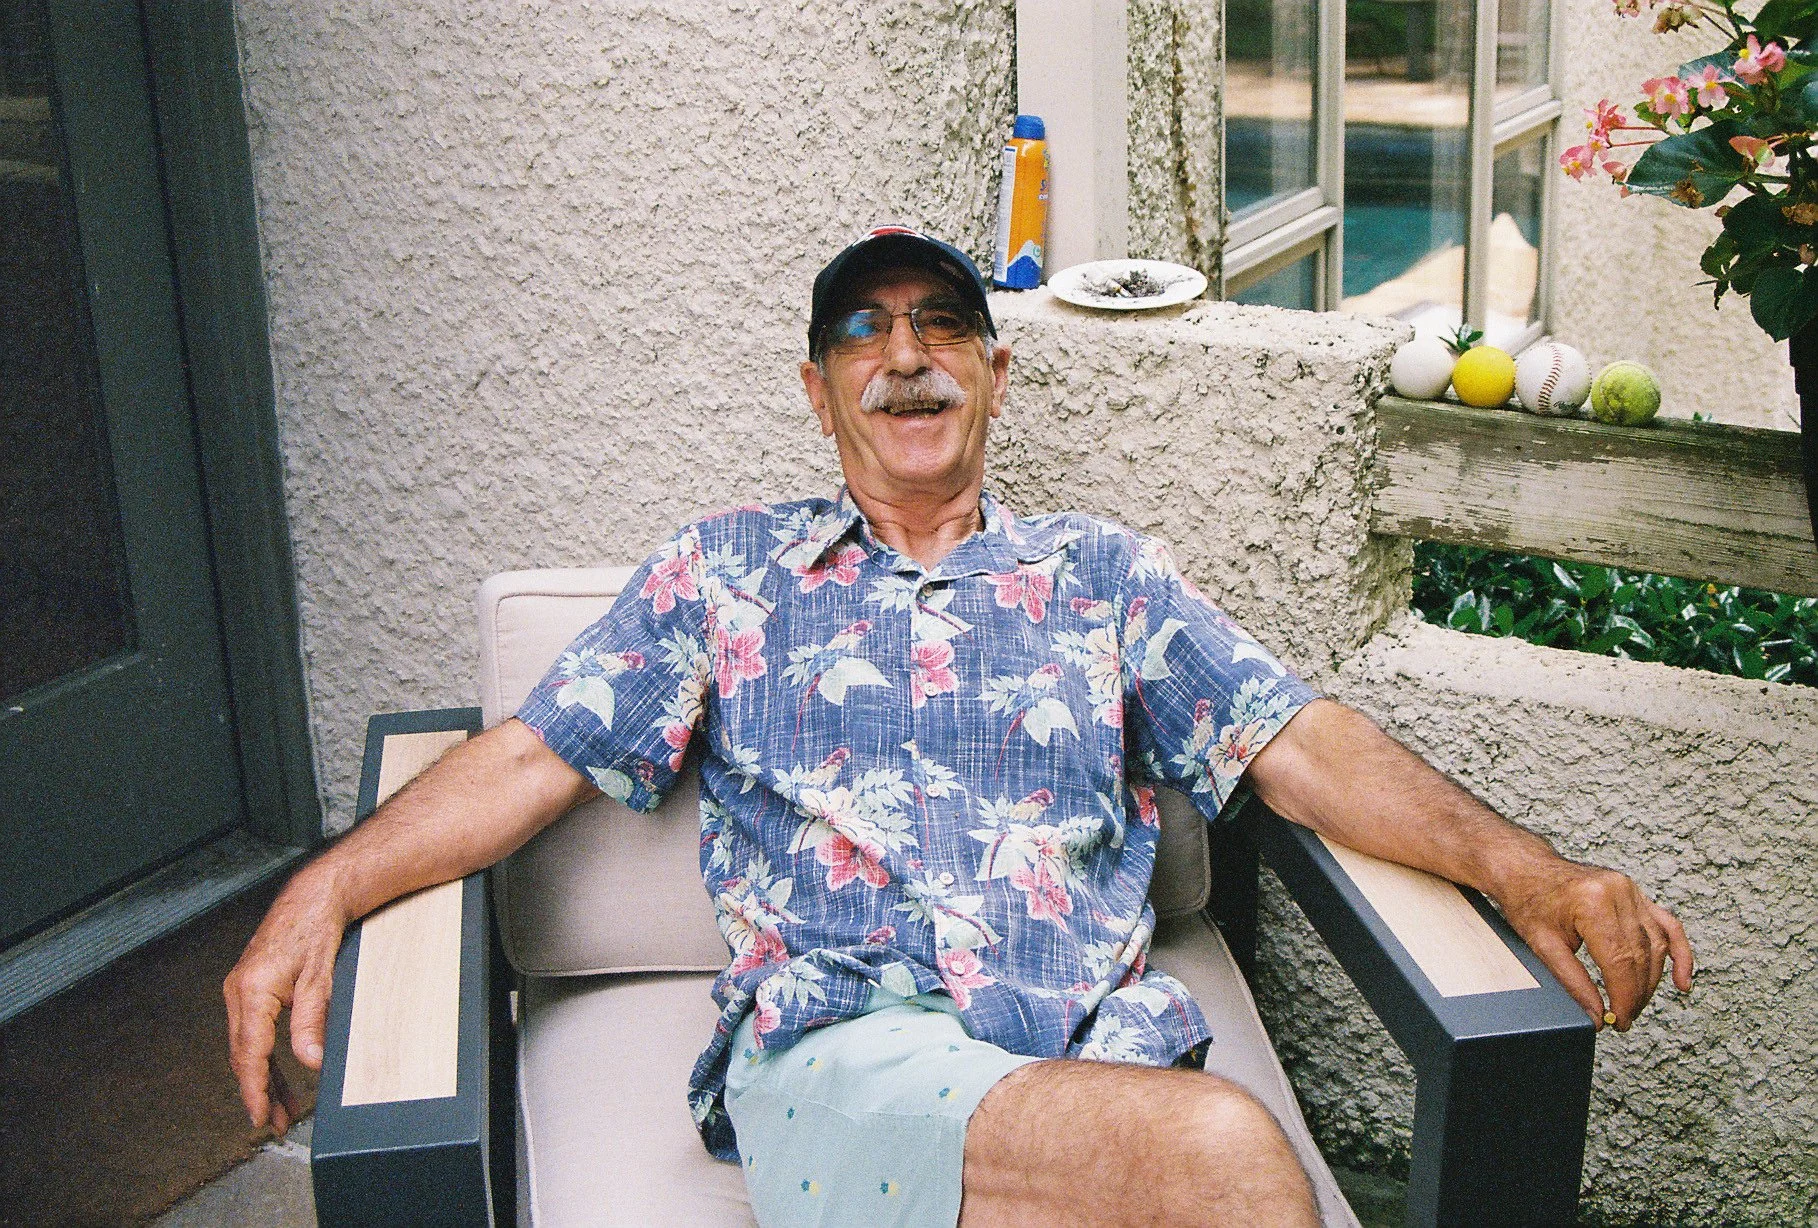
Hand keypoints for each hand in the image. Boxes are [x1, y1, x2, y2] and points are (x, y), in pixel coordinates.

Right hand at [223, 868, 347, 1132]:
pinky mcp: (251, 988)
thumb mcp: (321, 977)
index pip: (250, 1052)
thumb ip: (313, 1020)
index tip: (260, 1116)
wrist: (315, 895)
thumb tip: (312, 1060)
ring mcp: (241, 989)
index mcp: (252, 990)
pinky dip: (265, 1055)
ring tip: (282, 1109)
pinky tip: (279, 1075)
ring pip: (248, 1045)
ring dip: (264, 1077)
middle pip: (244, 1054)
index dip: (255, 1089)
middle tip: (276, 1122)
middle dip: (260, 1091)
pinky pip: (254, 1030)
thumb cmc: (317, 928)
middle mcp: (238, 991)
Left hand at [1500, 859, 1693, 1030]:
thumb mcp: (1541, 945)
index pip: (1620, 961)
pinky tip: (1682, 980)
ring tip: (1635, 1005)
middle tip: (1624, 1019)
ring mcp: (1631, 891)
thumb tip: (1597, 1016)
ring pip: (1656, 945)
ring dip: (1651, 981)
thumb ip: (1572, 982)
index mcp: (1592, 902)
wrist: (1526, 869)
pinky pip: (1668, 926)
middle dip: (1636, 993)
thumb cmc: (1529, 902)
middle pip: (1641, 955)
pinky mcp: (1637, 894)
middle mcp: (1618, 893)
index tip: (1619, 1020)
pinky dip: (1679, 954)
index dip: (1624, 997)